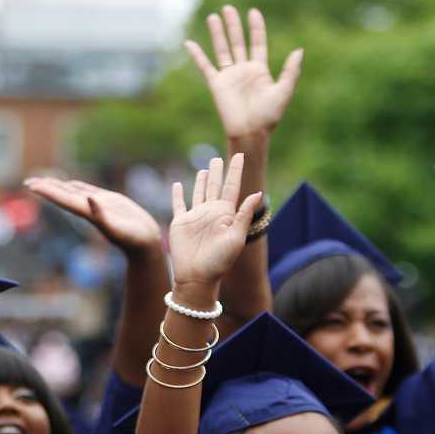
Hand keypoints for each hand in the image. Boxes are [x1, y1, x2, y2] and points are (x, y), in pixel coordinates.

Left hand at [23, 177, 161, 253]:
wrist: (145, 243)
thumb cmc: (133, 239)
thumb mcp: (117, 228)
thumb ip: (102, 215)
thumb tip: (89, 199)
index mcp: (87, 214)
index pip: (62, 200)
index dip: (47, 192)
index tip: (31, 185)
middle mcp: (89, 208)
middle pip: (62, 195)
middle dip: (45, 188)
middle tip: (27, 180)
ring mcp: (97, 204)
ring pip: (73, 192)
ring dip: (58, 186)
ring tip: (43, 180)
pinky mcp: (109, 201)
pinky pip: (88, 190)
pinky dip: (77, 186)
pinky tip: (70, 183)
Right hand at [168, 155, 263, 288]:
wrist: (197, 278)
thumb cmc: (219, 262)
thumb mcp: (236, 238)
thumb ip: (244, 215)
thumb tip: (258, 193)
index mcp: (226, 214)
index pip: (232, 187)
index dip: (235, 171)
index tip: (240, 155)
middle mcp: (211, 213)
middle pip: (215, 186)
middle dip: (217, 172)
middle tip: (218, 158)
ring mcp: (195, 217)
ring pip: (198, 192)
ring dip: (201, 180)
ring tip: (205, 168)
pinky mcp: (180, 223)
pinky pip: (178, 205)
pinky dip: (177, 194)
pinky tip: (177, 184)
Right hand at [184, 6, 302, 141]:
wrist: (250, 133)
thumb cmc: (268, 116)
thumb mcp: (283, 91)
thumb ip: (290, 71)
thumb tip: (299, 50)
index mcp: (259, 70)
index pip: (257, 43)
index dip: (256, 28)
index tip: (253, 12)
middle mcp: (243, 70)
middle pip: (237, 42)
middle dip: (233, 25)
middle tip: (228, 8)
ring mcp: (229, 76)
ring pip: (222, 49)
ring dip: (217, 33)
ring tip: (213, 17)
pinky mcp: (216, 84)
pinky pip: (205, 66)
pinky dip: (197, 55)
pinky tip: (189, 43)